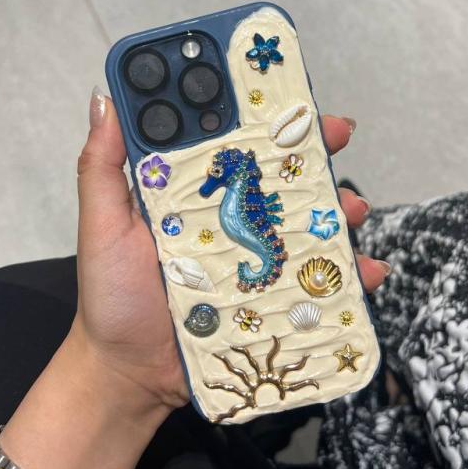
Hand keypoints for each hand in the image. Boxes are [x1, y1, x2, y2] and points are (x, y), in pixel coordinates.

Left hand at [69, 90, 388, 421]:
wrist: (130, 374)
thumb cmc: (112, 297)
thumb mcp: (103, 226)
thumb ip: (101, 167)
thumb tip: (105, 100)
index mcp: (194, 195)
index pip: (233, 144)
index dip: (261, 115)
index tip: (287, 93)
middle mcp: (230, 221)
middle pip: (282, 176)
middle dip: (317, 151)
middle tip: (338, 134)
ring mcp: (256, 260)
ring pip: (311, 223)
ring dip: (340, 209)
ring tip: (351, 210)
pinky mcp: (273, 299)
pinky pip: (319, 281)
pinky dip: (351, 275)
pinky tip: (366, 272)